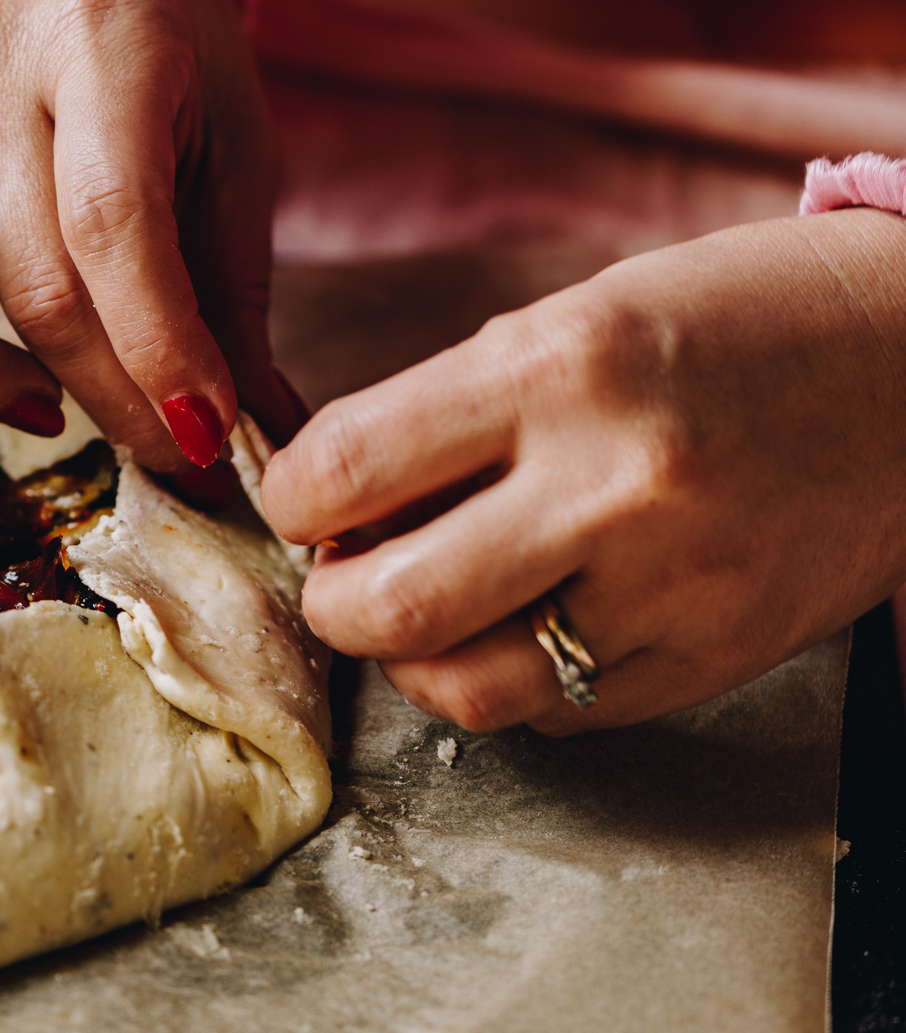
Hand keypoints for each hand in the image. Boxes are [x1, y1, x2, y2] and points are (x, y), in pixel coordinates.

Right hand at [0, 0, 295, 471]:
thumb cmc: (155, 44)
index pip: (114, 224)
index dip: (157, 351)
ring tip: (38, 404)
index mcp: (99, 38)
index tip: (202, 436)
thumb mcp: (227, 137)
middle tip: (156, 446)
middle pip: (26, 277)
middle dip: (104, 395)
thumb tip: (264, 438)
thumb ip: (233, 289)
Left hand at [261, 210, 905, 731]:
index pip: (344, 469)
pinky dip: (513, 683)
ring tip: (428, 610)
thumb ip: (454, 412)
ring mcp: (669, 590)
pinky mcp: (710, 661)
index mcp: (564, 367)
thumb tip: (335, 509)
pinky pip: (557, 715)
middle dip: (331, 600)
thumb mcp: (582, 317)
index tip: (304, 498)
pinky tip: (524, 628)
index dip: (290, 496)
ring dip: (412, 660)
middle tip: (344, 574)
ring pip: (464, 689)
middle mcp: (613, 486)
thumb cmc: (742, 321)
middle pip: (386, 606)